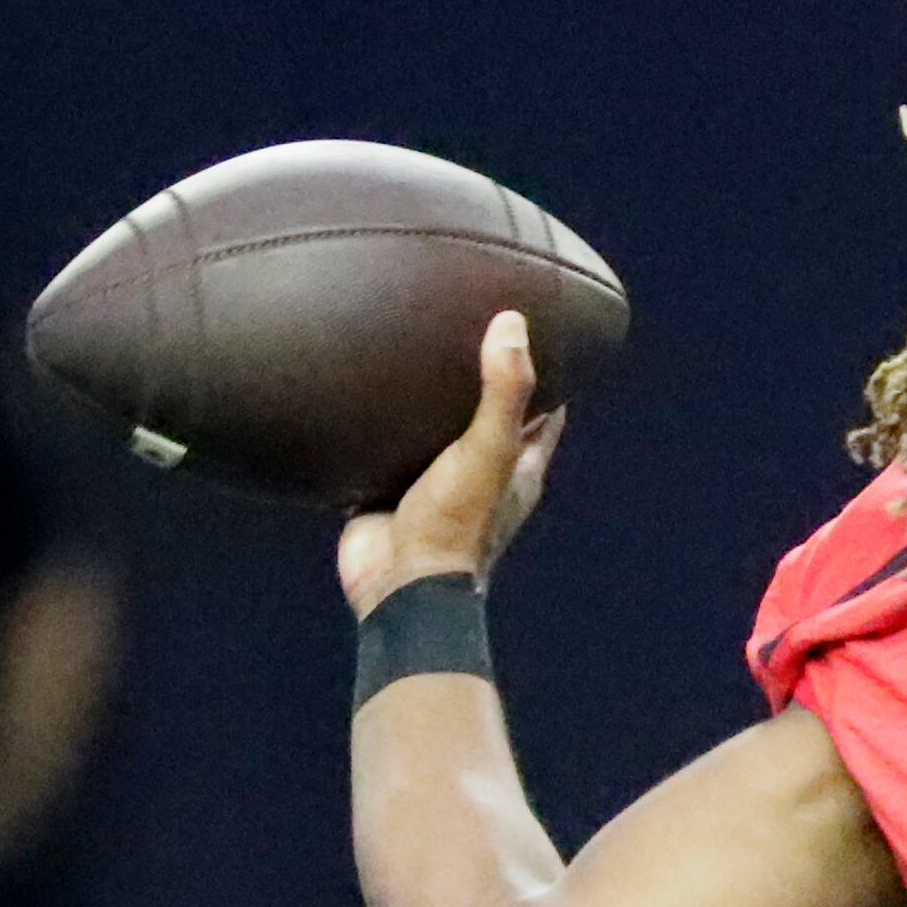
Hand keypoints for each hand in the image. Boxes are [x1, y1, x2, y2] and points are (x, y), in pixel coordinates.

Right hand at [338, 311, 565, 619]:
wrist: (395, 583)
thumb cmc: (454, 523)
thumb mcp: (488, 449)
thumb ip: (503, 391)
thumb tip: (513, 323)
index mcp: (517, 468)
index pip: (544, 414)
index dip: (547, 377)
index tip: (538, 334)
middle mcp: (479, 475)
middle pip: (488, 419)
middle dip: (481, 383)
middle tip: (467, 331)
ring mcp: (432, 486)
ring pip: (434, 436)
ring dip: (426, 406)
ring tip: (411, 352)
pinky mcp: (386, 493)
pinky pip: (383, 454)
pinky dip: (377, 430)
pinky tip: (360, 396)